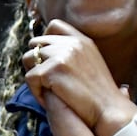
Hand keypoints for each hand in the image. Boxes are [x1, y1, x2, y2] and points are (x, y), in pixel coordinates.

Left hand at [23, 20, 135, 135]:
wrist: (109, 110)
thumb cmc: (99, 95)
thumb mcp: (91, 63)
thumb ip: (73, 54)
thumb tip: (46, 53)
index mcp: (82, 40)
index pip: (54, 25)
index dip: (44, 40)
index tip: (46, 58)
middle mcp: (71, 44)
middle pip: (36, 43)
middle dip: (35, 61)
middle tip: (44, 81)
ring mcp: (61, 56)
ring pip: (28, 58)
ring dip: (34, 77)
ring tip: (47, 91)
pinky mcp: (51, 71)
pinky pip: (29, 78)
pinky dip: (35, 92)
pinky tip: (48, 100)